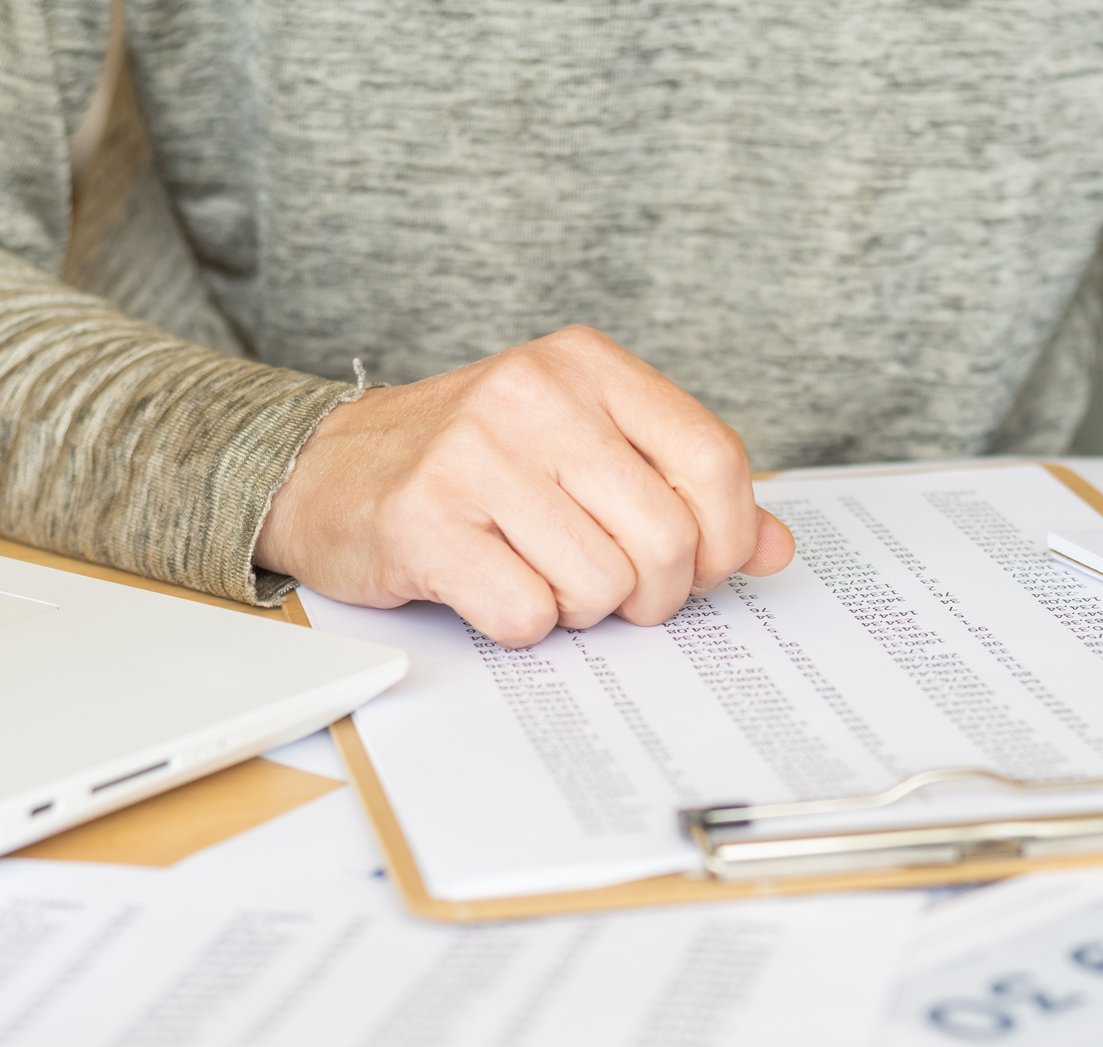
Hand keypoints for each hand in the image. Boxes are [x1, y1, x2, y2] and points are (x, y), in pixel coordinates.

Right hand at [257, 326, 794, 645]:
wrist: (327, 472)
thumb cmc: (472, 467)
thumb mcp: (585, 451)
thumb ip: (683, 491)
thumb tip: (776, 549)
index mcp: (586, 365)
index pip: (714, 460)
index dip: (724, 539)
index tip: (696, 567)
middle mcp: (533, 394)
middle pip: (665, 538)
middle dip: (653, 594)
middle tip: (616, 593)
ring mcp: (474, 454)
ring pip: (599, 586)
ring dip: (581, 611)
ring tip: (540, 578)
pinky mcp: (425, 521)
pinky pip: (526, 614)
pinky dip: (521, 625)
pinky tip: (491, 588)